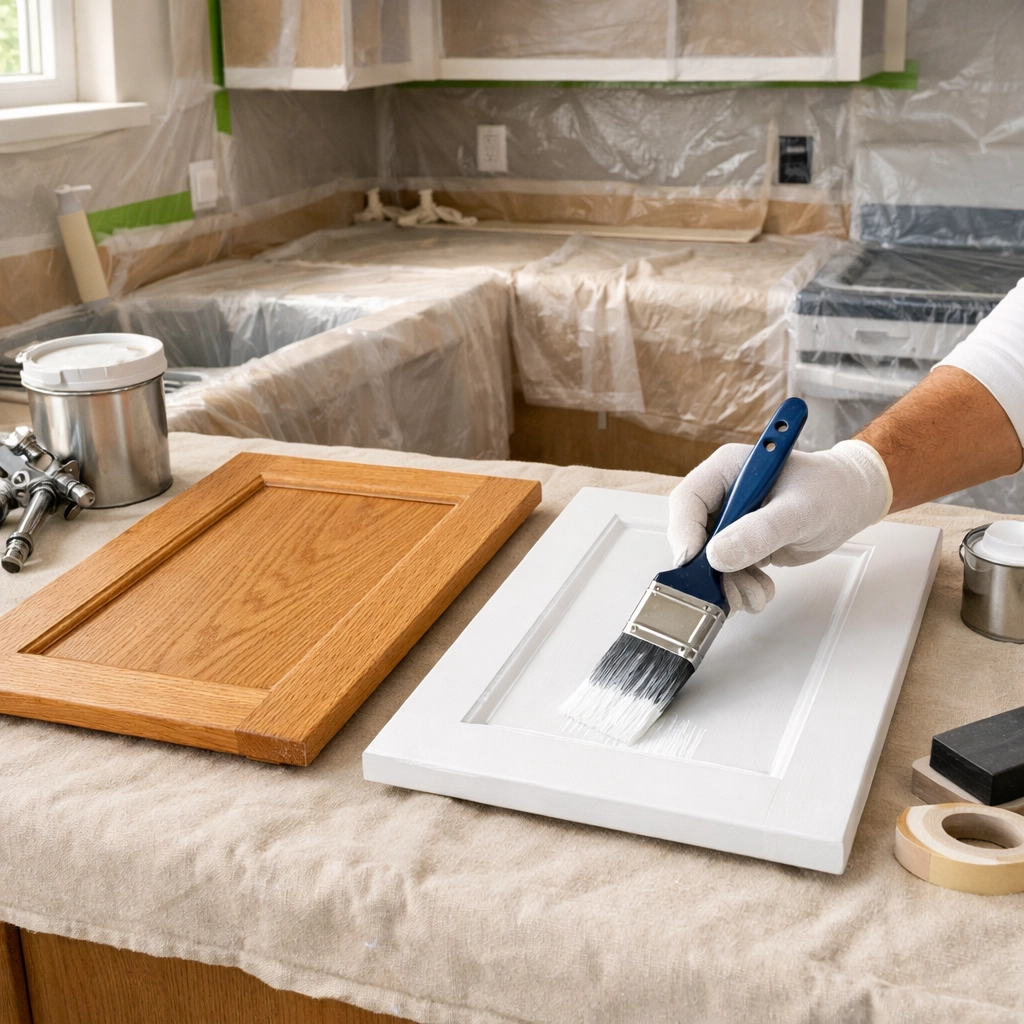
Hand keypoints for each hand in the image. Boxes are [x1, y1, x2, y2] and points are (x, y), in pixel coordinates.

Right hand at [668, 440, 891, 613]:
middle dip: (710, 568)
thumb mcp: (798, 511)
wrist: (852, 503)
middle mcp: (723, 495)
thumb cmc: (831, 491)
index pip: (688, 499)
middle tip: (728, 591)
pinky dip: (740, 586)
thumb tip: (718, 556)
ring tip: (754, 593)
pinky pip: (726, 571)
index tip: (694, 561)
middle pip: (693, 535)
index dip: (684, 531)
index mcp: (728, 470)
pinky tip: (760, 589)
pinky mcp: (741, 543)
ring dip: (728, 584)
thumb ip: (759, 532)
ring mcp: (730, 521)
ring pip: (709, 560)